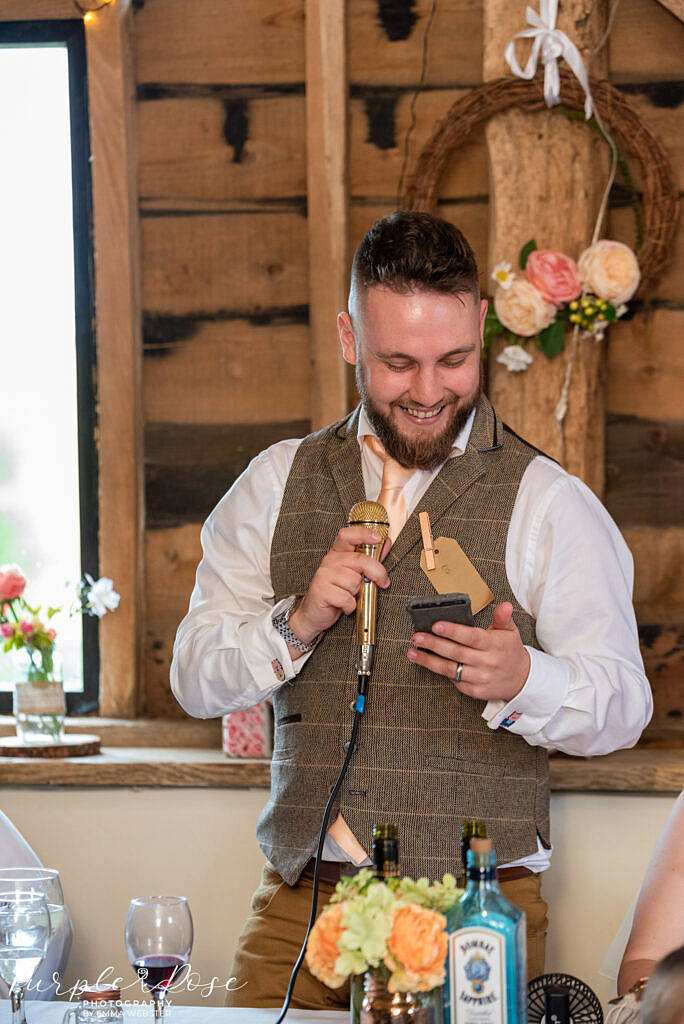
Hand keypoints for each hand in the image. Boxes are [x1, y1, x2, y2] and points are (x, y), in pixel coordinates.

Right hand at [288, 526, 390, 645]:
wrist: (314, 615)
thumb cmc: (337, 593)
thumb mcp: (355, 574)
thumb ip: (370, 558)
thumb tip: (386, 542)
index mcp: (338, 553)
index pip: (348, 535)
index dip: (364, 534)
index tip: (378, 538)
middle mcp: (329, 560)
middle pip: (359, 560)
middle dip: (377, 572)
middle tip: (383, 582)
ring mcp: (323, 575)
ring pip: (354, 581)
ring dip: (357, 593)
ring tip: (350, 596)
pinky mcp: (321, 591)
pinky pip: (346, 597)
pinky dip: (350, 605)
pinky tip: (344, 606)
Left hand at [406, 601, 530, 701]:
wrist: (521, 679)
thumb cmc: (509, 651)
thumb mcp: (510, 632)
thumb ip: (502, 618)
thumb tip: (505, 605)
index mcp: (494, 645)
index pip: (471, 637)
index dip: (453, 632)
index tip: (436, 625)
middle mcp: (487, 663)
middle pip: (456, 653)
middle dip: (433, 644)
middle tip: (417, 637)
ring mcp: (480, 678)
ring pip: (450, 670)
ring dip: (428, 661)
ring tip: (413, 652)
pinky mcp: (475, 691)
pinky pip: (454, 681)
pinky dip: (440, 671)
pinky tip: (427, 662)